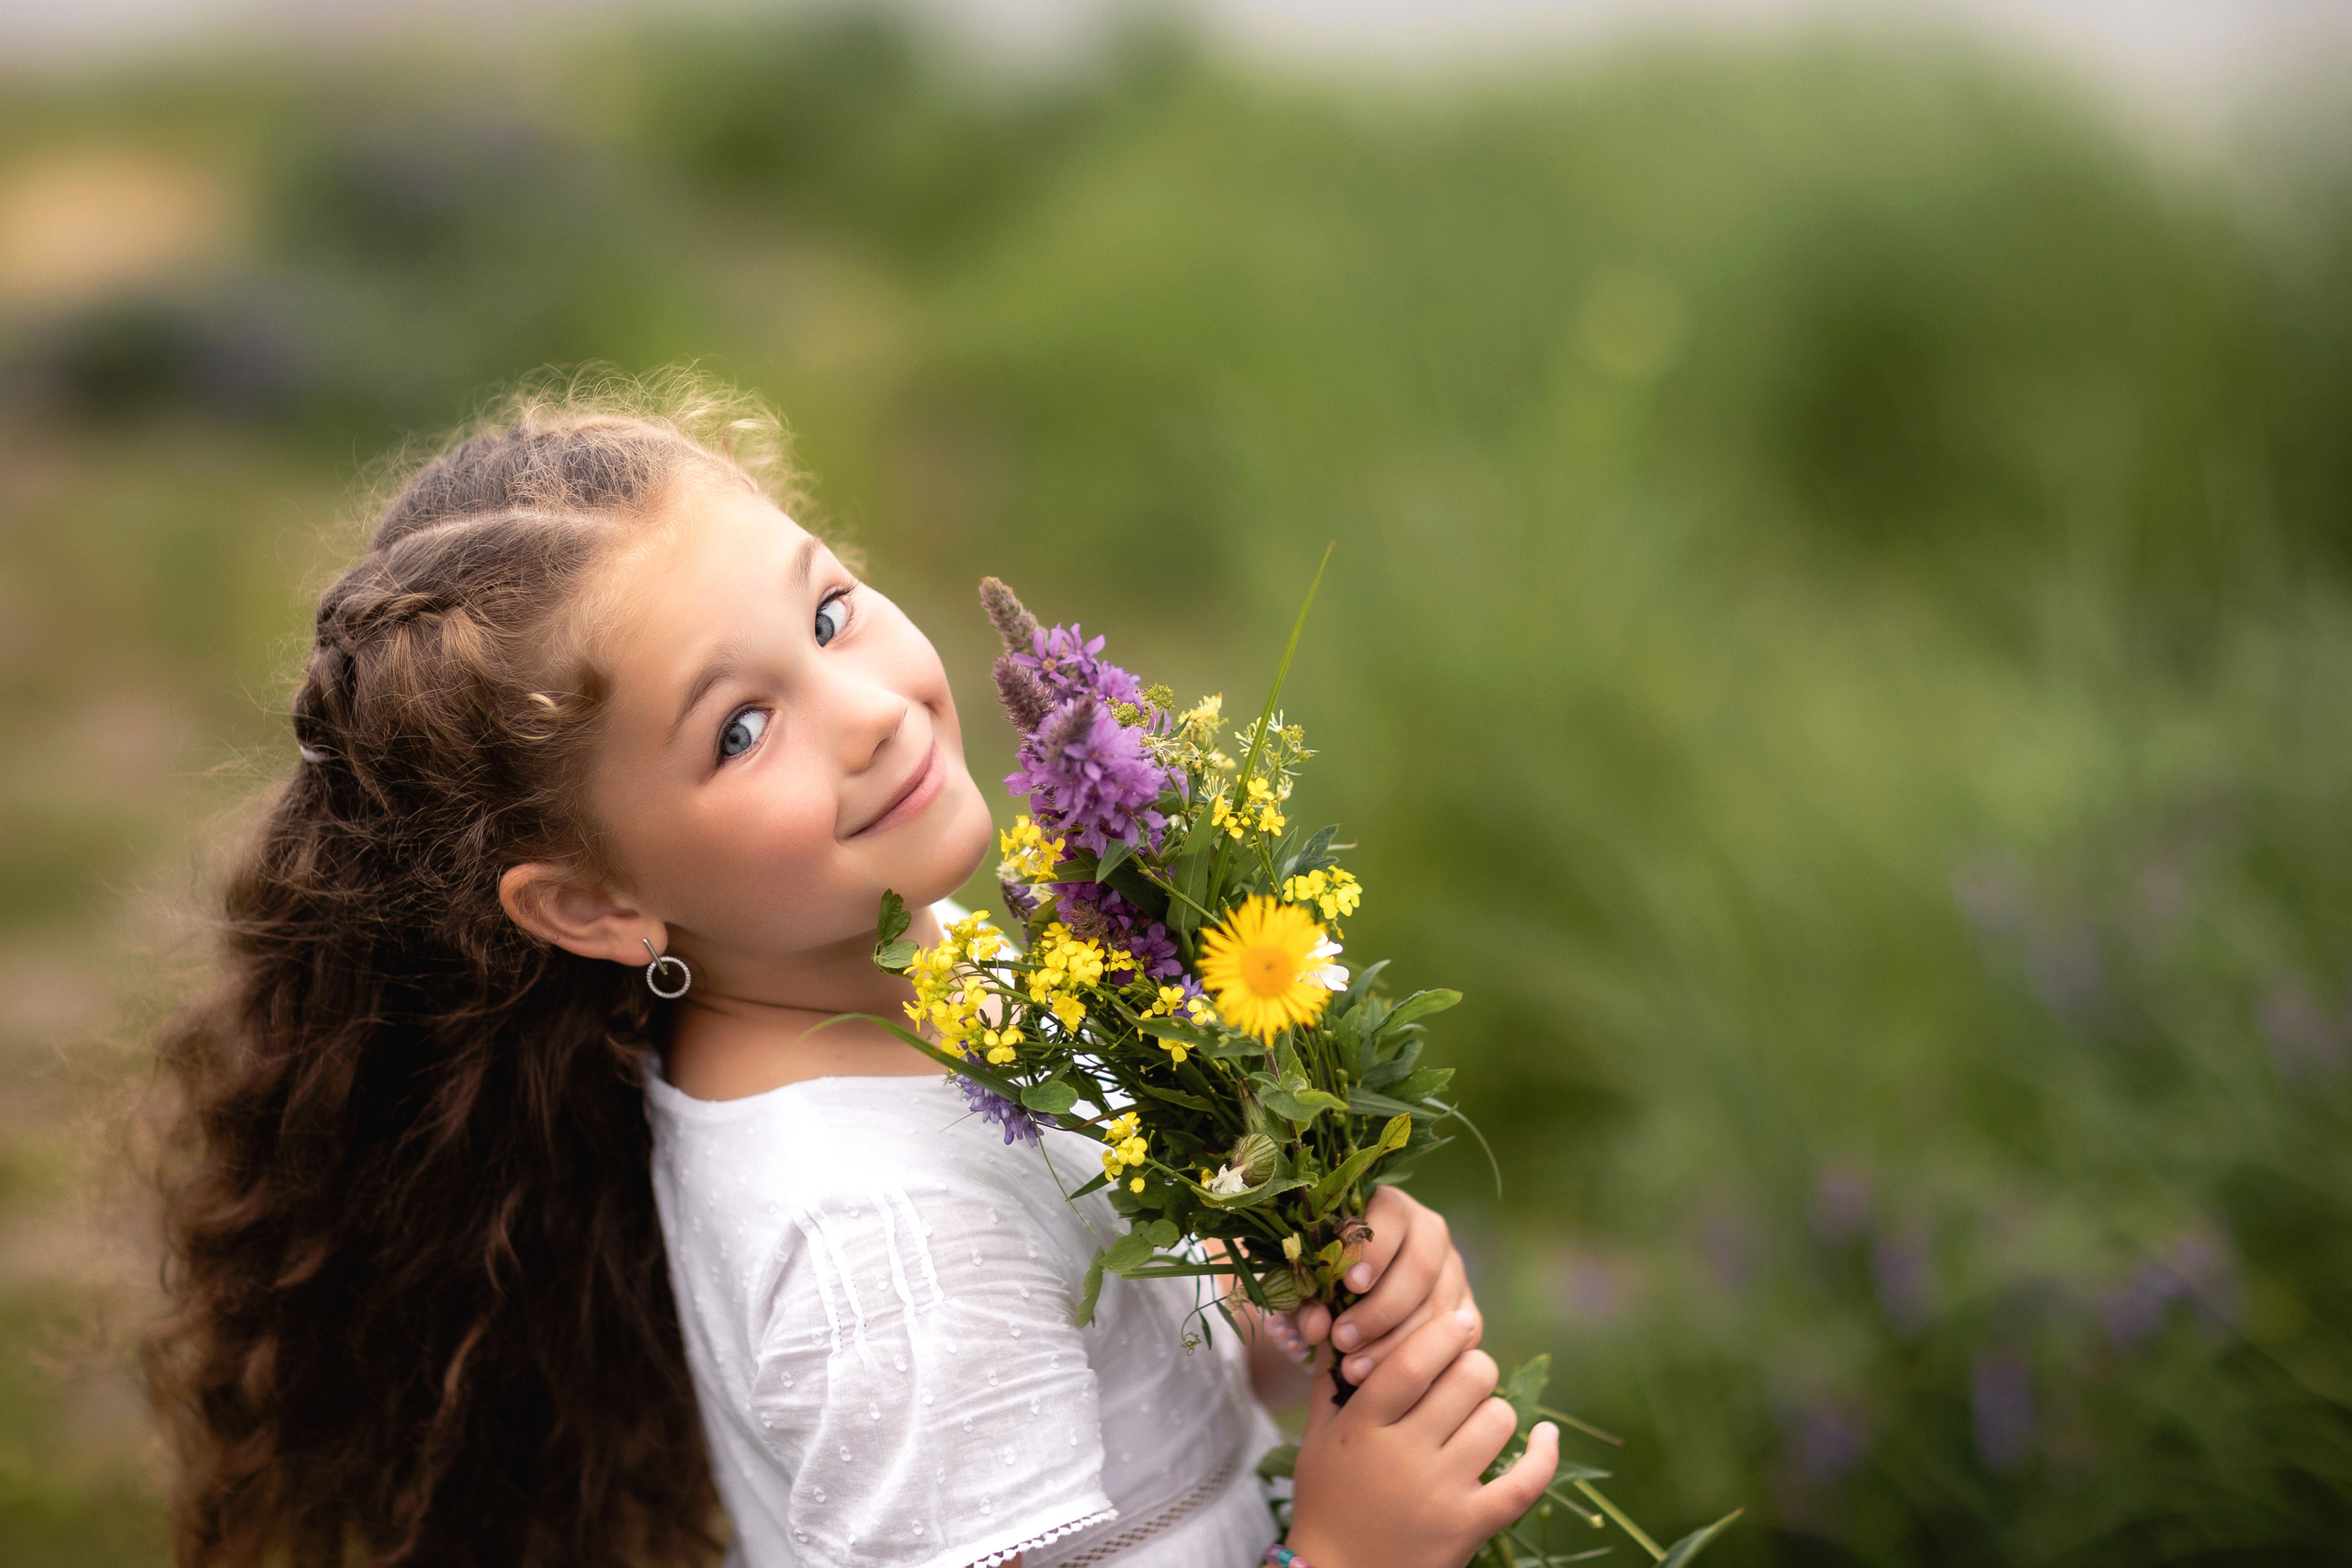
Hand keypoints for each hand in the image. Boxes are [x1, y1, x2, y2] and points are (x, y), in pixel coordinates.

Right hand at [1285, 1307, 1557, 1567]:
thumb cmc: (1326, 1502)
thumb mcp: (1317, 1439)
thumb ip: (1329, 1381)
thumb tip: (1339, 1323)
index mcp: (1364, 1426)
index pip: (1415, 1359)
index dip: (1445, 1331)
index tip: (1458, 1320)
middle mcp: (1405, 1455)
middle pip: (1469, 1378)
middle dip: (1472, 1367)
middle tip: (1463, 1377)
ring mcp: (1441, 1492)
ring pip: (1499, 1418)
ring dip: (1494, 1410)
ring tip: (1477, 1418)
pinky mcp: (1470, 1526)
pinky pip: (1526, 1480)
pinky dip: (1544, 1452)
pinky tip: (1545, 1434)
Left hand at [1293, 1186, 1477, 1390]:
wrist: (1349, 1315)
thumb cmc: (1323, 1288)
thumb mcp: (1306, 1289)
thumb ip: (1306, 1301)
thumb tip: (1316, 1326)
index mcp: (1390, 1209)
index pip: (1392, 1214)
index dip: (1374, 1249)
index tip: (1349, 1285)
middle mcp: (1431, 1235)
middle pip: (1422, 1266)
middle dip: (1380, 1309)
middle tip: (1342, 1339)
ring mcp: (1455, 1275)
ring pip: (1439, 1308)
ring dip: (1395, 1344)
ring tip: (1353, 1370)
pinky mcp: (1467, 1315)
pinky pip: (1457, 1341)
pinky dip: (1423, 1366)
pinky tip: (1389, 1384)